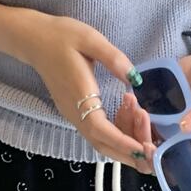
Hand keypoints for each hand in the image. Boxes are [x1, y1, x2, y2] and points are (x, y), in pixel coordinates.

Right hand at [14, 12, 154, 174]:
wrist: (35, 40)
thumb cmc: (62, 36)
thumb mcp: (90, 39)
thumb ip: (113, 58)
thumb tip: (134, 78)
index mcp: (79, 94)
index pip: (100, 129)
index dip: (123, 142)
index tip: (144, 150)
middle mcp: (74, 111)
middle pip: (101, 144)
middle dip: (128, 153)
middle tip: (154, 153)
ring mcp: (73, 114)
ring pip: (100, 140)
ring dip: (125, 141)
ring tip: (145, 121)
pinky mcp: (75, 111)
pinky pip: (97, 130)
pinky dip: (117, 131)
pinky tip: (130, 111)